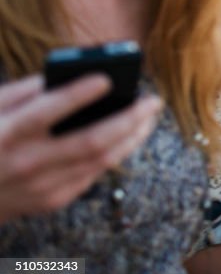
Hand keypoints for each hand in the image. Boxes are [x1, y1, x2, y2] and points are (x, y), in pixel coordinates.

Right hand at [0, 74, 162, 224]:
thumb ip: (27, 90)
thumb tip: (71, 72)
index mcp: (5, 134)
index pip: (45, 111)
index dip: (78, 94)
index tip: (107, 77)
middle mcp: (25, 163)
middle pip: (90, 141)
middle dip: (129, 119)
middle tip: (153, 100)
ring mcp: (40, 187)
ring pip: (101, 161)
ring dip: (132, 137)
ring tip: (149, 116)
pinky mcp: (51, 201)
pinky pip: (93, 174)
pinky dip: (116, 152)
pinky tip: (129, 136)